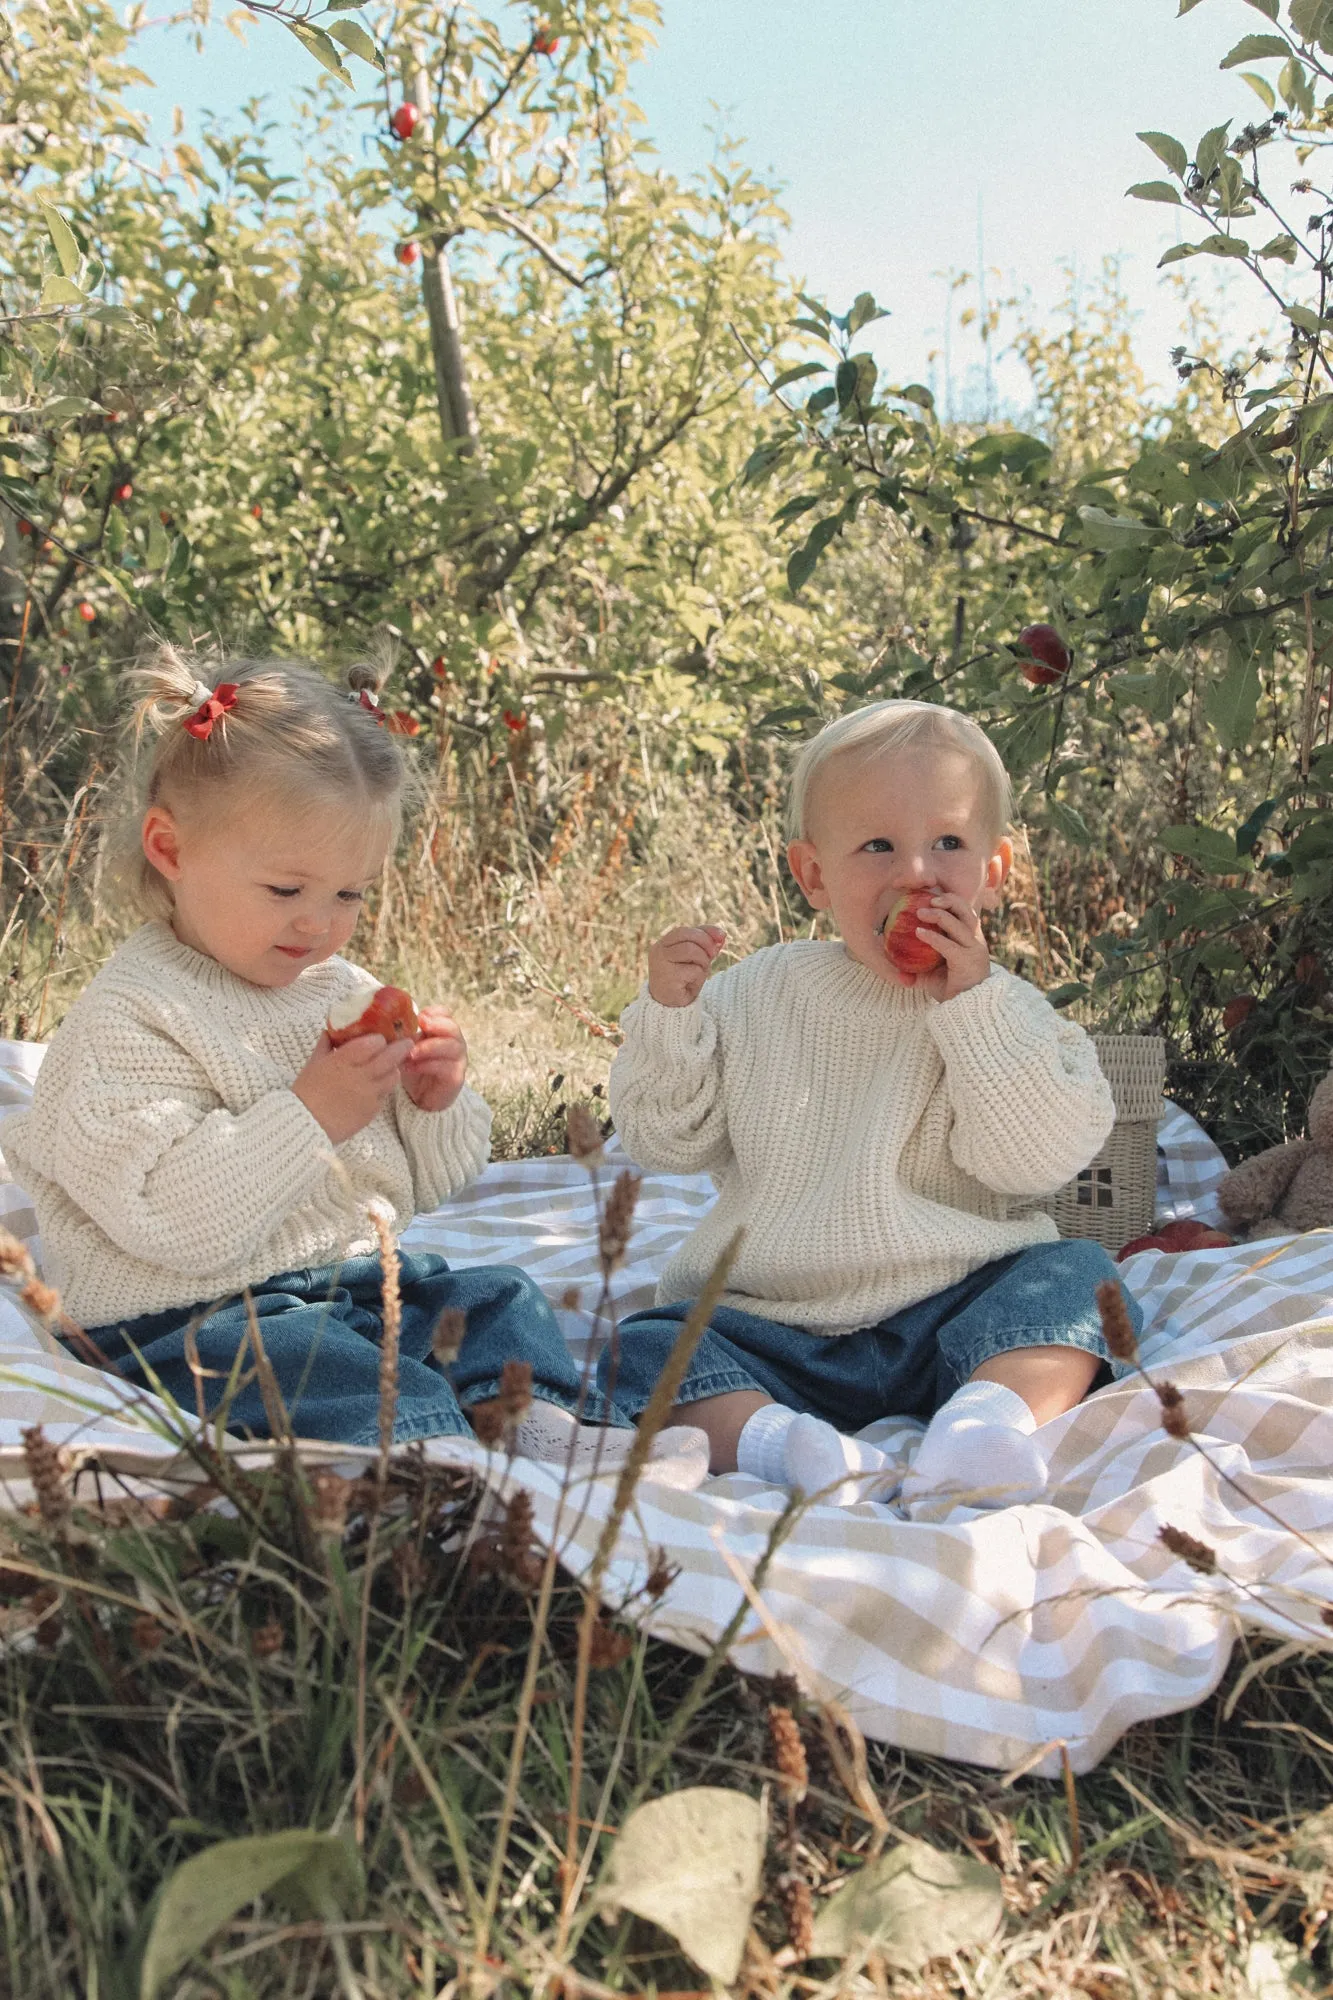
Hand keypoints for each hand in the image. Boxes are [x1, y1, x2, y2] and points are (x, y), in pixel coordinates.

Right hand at [292, 1032, 410, 1145]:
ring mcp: (368, 1095)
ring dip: (393, 1069)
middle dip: (401, 1047)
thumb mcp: (313, 1063)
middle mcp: (360, 1076)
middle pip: (391, 1057)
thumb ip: (326, 1045)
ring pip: (393, 1076)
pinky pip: (385, 1096)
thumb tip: (332, 1030)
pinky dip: (384, 1089)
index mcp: (343, 1061)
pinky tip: (376, 1087)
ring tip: (390, 1067)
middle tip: (406, 1043)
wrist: (304, 1124)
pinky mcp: (372, 1111)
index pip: (374, 1043)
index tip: (380, 1038)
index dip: (379, 1039)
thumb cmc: (306, 1092)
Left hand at [401, 1005, 468, 1112]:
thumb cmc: (414, 1069)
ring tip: (411, 1052)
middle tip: (421, 1026)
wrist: (421, 1099)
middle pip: (453, 1028)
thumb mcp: (408, 1049)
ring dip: (429, 1047)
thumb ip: (404, 1036)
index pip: (446, 1014)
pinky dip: (427, 1065)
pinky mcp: (455, 1077)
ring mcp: (458, 1060)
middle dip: (436, 1025)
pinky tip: (412, 1068)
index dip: (435, 1012)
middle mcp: (455, 1043)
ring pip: (451, 1046)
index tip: (420, 1017)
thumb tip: (385, 1023)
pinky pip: (446, 1067)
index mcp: (443, 1032)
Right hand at [648, 924, 725, 1006]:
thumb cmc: (683, 980)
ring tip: (699, 972)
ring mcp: (661, 964)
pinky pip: (693, 970)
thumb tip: (722, 935)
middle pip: (687, 937)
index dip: (705, 932)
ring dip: (702, 961)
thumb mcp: (696, 959)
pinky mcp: (668, 978)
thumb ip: (705, 944)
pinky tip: (691, 984)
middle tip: (712, 956)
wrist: (671, 1008)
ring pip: (691, 950)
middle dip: (706, 945)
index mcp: (663, 944)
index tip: (722, 937)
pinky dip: (698, 977)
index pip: (684, 930)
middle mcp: (658, 951)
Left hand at [912, 893, 991, 1001]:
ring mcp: (973, 950)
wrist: (967, 1009)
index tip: (929, 895)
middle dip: (948, 900)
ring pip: (960, 923)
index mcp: (969, 938)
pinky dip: (934, 937)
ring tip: (919, 912)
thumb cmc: (951, 988)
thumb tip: (893, 961)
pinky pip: (949, 945)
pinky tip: (918, 932)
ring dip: (940, 915)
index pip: (962, 911)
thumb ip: (916, 964)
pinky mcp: (967, 962)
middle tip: (928, 899)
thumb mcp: (931, 972)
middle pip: (966, 910)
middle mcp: (974, 940)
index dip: (949, 900)